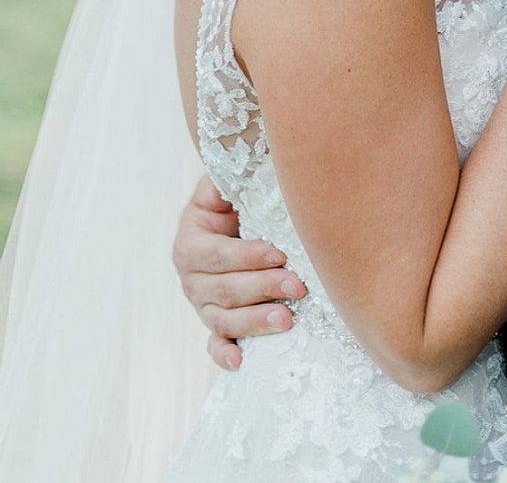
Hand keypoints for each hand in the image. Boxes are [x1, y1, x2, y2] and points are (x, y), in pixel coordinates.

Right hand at [172, 173, 307, 369]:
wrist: (236, 222)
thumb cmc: (238, 201)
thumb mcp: (226, 187)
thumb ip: (226, 180)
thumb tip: (233, 164)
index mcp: (190, 242)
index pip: (215, 255)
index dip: (246, 256)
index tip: (280, 254)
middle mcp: (191, 278)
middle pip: (222, 290)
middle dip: (261, 289)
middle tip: (298, 286)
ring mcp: (202, 305)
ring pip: (222, 320)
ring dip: (254, 323)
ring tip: (287, 320)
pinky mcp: (215, 325)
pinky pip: (216, 345)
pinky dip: (225, 355)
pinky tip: (242, 362)